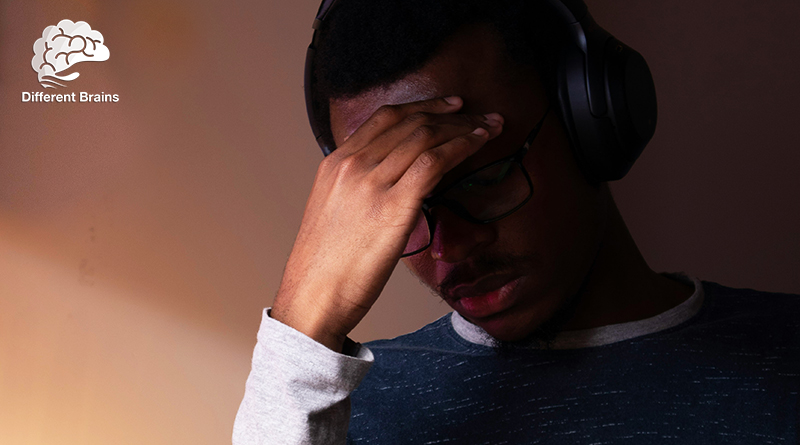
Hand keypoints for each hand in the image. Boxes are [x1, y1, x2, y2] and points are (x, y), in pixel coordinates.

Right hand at [271, 96, 503, 350]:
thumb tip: (392, 186)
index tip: (449, 106)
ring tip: (489, 128)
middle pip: (410, 122)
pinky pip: (434, 162)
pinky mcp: (393, 205)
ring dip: (463, 128)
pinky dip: (460, 148)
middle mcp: (352, 164)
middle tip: (481, 115)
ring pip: (425, 136)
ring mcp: (371, 182)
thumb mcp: (334, 213)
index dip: (423, 106)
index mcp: (335, 163)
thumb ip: (358, 189)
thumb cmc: (326, 267)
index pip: (385, 118)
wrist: (312, 297)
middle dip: (452, 115)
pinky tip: (477, 146)